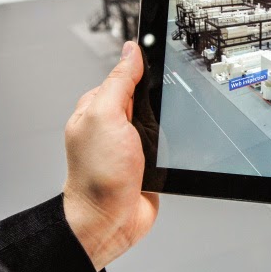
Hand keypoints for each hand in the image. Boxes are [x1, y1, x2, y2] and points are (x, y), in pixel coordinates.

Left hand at [63, 41, 158, 270]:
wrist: (110, 220)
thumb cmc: (97, 176)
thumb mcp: (105, 116)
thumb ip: (119, 81)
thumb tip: (132, 51)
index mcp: (99, 106)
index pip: (126, 74)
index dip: (145, 66)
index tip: (165, 59)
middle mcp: (114, 123)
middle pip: (148, 96)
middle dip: (160, 100)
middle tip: (158, 112)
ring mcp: (132, 144)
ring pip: (161, 119)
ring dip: (167, 125)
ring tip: (162, 136)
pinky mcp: (148, 161)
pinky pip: (168, 143)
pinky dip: (173, 145)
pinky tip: (169, 151)